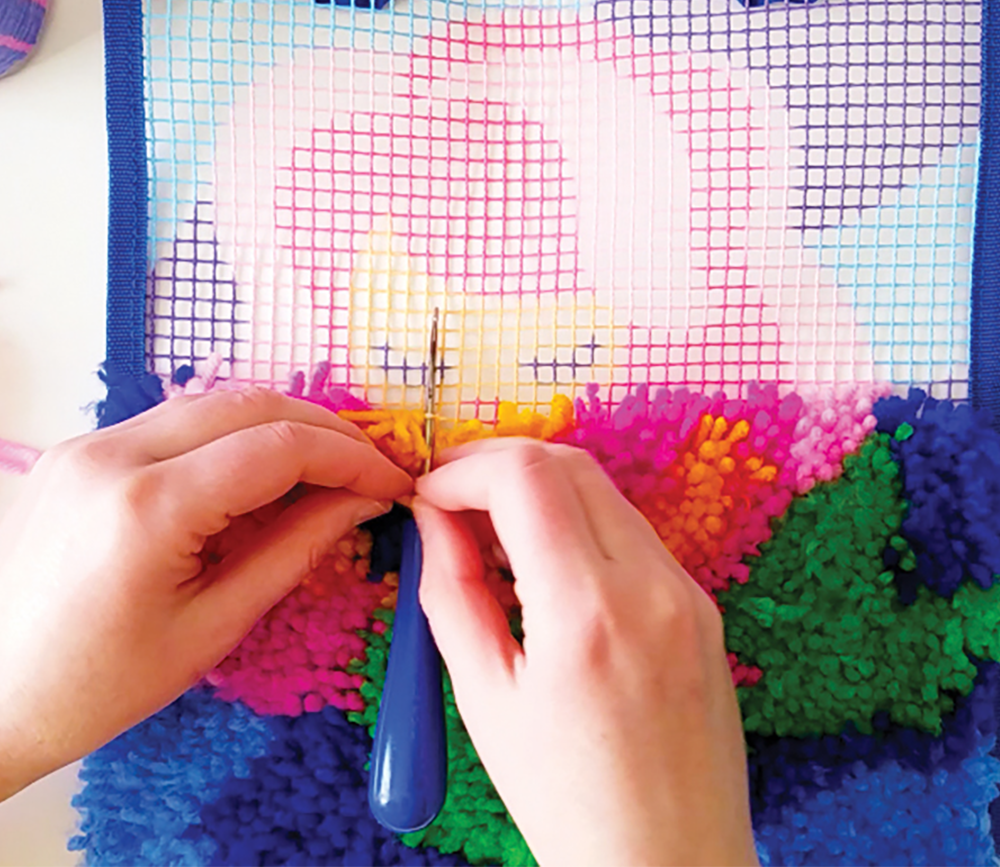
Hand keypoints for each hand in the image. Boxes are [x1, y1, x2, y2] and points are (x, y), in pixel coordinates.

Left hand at [0, 388, 411, 799]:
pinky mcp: (76, 450)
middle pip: (250, 404)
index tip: (391, 482)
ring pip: (212, 404)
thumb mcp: (213, 626)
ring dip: (278, 428)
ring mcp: (86, 444)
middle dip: (323, 430)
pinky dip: (229, 437)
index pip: (278, 446)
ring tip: (322, 472)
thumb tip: (361, 499)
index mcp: (147, 506)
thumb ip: (294, 549)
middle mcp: (112, 453)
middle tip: (367, 468)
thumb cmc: (99, 686)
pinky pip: (174, 423)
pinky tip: (255, 477)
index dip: (350, 457)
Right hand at [414, 440, 758, 866]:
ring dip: (539, 490)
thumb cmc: (570, 806)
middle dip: (498, 463)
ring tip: (490, 537)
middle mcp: (651, 586)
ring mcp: (686, 591)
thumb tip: (432, 519)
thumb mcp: (485, 700)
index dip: (463, 469)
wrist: (670, 866)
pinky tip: (543, 566)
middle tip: (451, 498)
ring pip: (602, 489)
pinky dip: (578, 523)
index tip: (428, 493)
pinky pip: (630, 530)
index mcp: (589, 614)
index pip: (525, 476)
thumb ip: (452, 592)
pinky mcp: (700, 603)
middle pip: (568, 463)